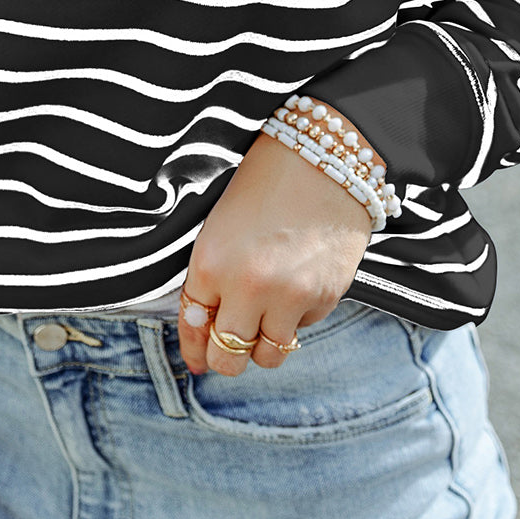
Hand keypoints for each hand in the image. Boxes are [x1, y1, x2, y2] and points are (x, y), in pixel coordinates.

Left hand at [177, 127, 373, 377]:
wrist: (326, 158)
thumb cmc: (266, 184)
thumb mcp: (221, 227)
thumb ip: (209, 280)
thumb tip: (202, 333)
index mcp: (211, 263)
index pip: (193, 327)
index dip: (193, 348)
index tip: (197, 359)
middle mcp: (247, 287)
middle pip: (227, 359)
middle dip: (226, 357)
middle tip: (233, 342)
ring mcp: (289, 296)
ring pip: (268, 357)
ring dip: (264, 343)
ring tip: (268, 313)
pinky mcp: (324, 298)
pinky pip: (302, 330)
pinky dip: (297, 317)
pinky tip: (299, 282)